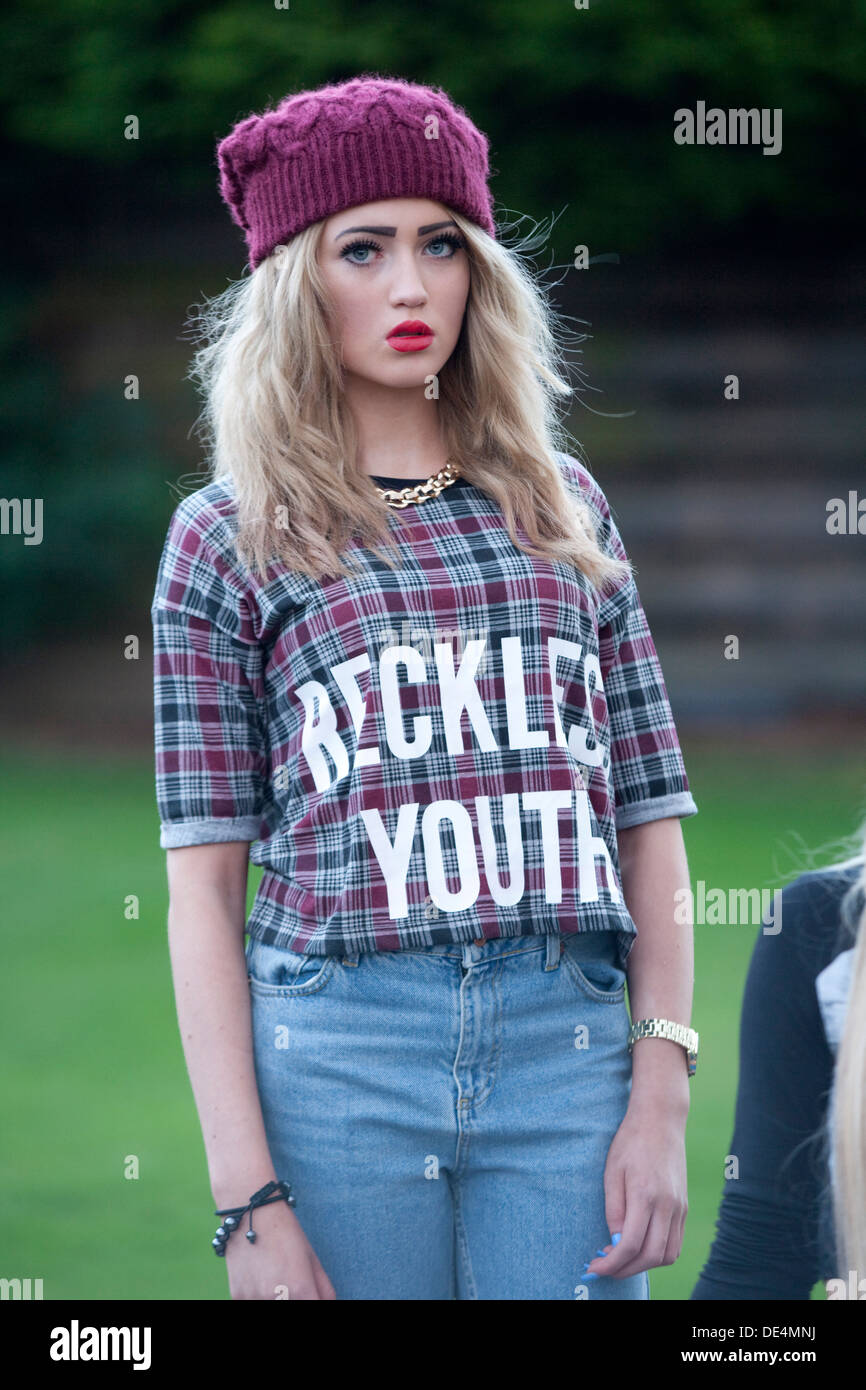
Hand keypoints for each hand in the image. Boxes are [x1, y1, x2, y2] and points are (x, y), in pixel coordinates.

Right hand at [223, 1199, 337, 1299]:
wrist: (250, 1212)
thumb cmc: (285, 1232)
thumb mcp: (311, 1258)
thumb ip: (324, 1289)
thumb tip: (328, 1305)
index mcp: (301, 1288)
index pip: (315, 1308)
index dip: (313, 1300)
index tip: (309, 1294)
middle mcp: (277, 1298)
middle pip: (292, 1309)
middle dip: (296, 1298)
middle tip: (290, 1279)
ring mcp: (254, 1298)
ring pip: (272, 1306)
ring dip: (276, 1298)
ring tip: (272, 1275)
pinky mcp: (237, 1296)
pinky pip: (252, 1302)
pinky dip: (258, 1295)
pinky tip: (259, 1276)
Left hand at [582, 1101, 687, 1281]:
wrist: (660, 1120)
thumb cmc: (631, 1142)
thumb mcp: (612, 1172)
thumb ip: (614, 1210)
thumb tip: (615, 1244)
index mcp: (646, 1195)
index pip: (630, 1245)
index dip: (612, 1264)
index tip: (594, 1268)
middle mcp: (668, 1205)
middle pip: (650, 1256)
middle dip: (626, 1270)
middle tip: (605, 1269)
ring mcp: (680, 1207)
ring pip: (668, 1255)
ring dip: (644, 1265)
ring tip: (622, 1260)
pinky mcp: (685, 1207)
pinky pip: (676, 1243)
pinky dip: (658, 1254)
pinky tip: (640, 1248)